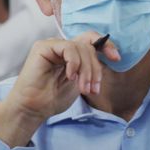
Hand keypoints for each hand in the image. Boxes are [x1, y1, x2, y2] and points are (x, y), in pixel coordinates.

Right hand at [0, 31, 119, 146]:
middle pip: (88, 47)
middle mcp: (62, 47)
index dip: (106, 45)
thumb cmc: (52, 98)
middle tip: (93, 89)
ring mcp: (52, 45)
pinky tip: (70, 77)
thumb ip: (89, 68)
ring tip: (83, 88)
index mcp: (71, 54)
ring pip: (81, 48)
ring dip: (86, 70)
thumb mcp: (79, 82)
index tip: (116, 58)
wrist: (33, 108)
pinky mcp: (43, 47)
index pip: (91, 40)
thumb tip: (108, 56)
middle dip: (95, 69)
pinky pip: (68, 48)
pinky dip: (74, 63)